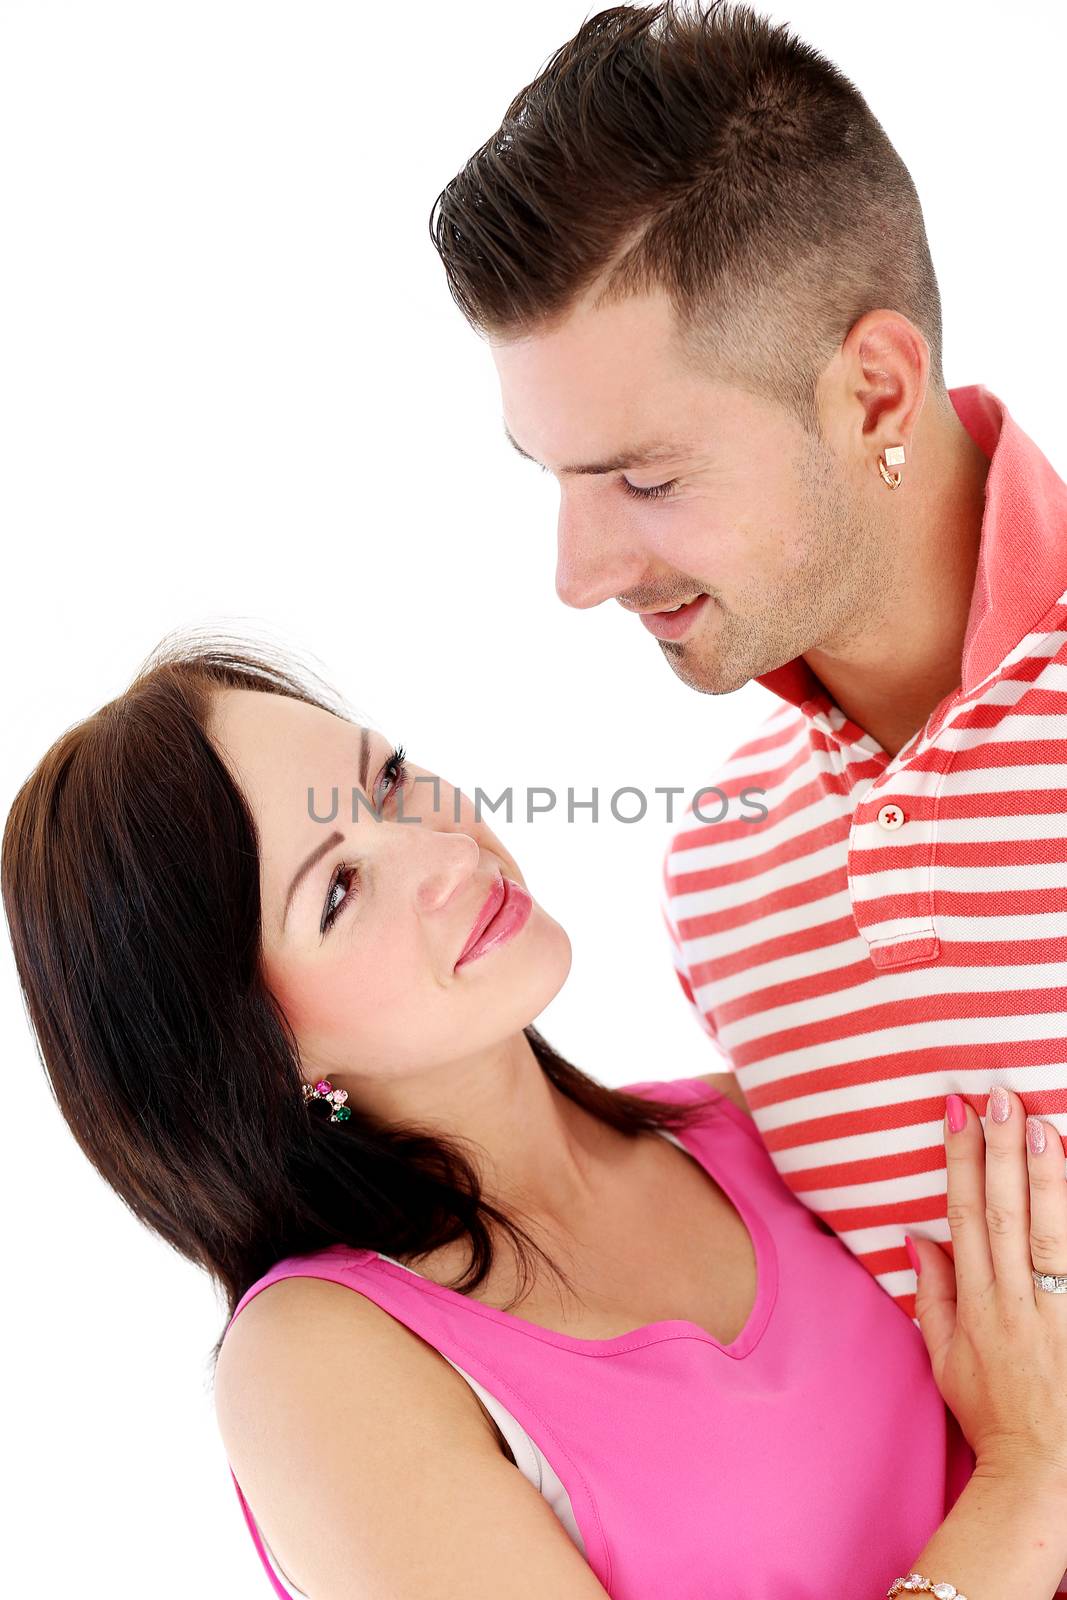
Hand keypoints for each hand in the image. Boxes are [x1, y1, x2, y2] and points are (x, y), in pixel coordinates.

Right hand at [912, 1088, 1066, 1493]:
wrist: (1045, 1479)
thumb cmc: (994, 1417)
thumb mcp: (944, 1360)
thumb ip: (933, 1296)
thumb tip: (917, 1236)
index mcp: (974, 1305)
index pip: (963, 1215)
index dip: (960, 1161)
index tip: (958, 1111)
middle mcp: (1012, 1302)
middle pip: (1005, 1213)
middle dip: (1000, 1151)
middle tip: (1001, 1096)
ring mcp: (1054, 1315)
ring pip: (1048, 1234)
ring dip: (1044, 1178)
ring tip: (1042, 1125)